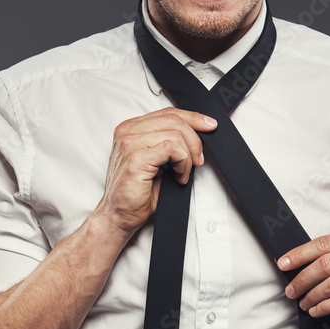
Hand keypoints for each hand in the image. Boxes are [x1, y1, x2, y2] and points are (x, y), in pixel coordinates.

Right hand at [95, 107, 216, 236]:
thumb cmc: (136, 192)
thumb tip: (196, 134)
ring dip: (187, 156)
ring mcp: (130, 143)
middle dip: (194, 139)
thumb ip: (167, 142)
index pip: (167, 113)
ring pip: (175, 134)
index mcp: (131, 129)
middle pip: (173, 119)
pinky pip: (171, 148)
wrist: (119, 215)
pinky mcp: (136, 158)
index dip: (192, 118)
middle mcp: (127, 132)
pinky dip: (182, 163)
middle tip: (198, 160)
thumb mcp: (155, 160)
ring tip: (182, 173)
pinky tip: (178, 176)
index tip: (209, 126)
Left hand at [276, 227, 329, 328]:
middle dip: (302, 278)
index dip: (300, 254)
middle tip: (291, 290)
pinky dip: (323, 307)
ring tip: (303, 302)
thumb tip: (294, 262)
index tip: (283, 264)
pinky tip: (315, 310)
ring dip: (311, 295)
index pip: (325, 243)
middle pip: (326, 264)